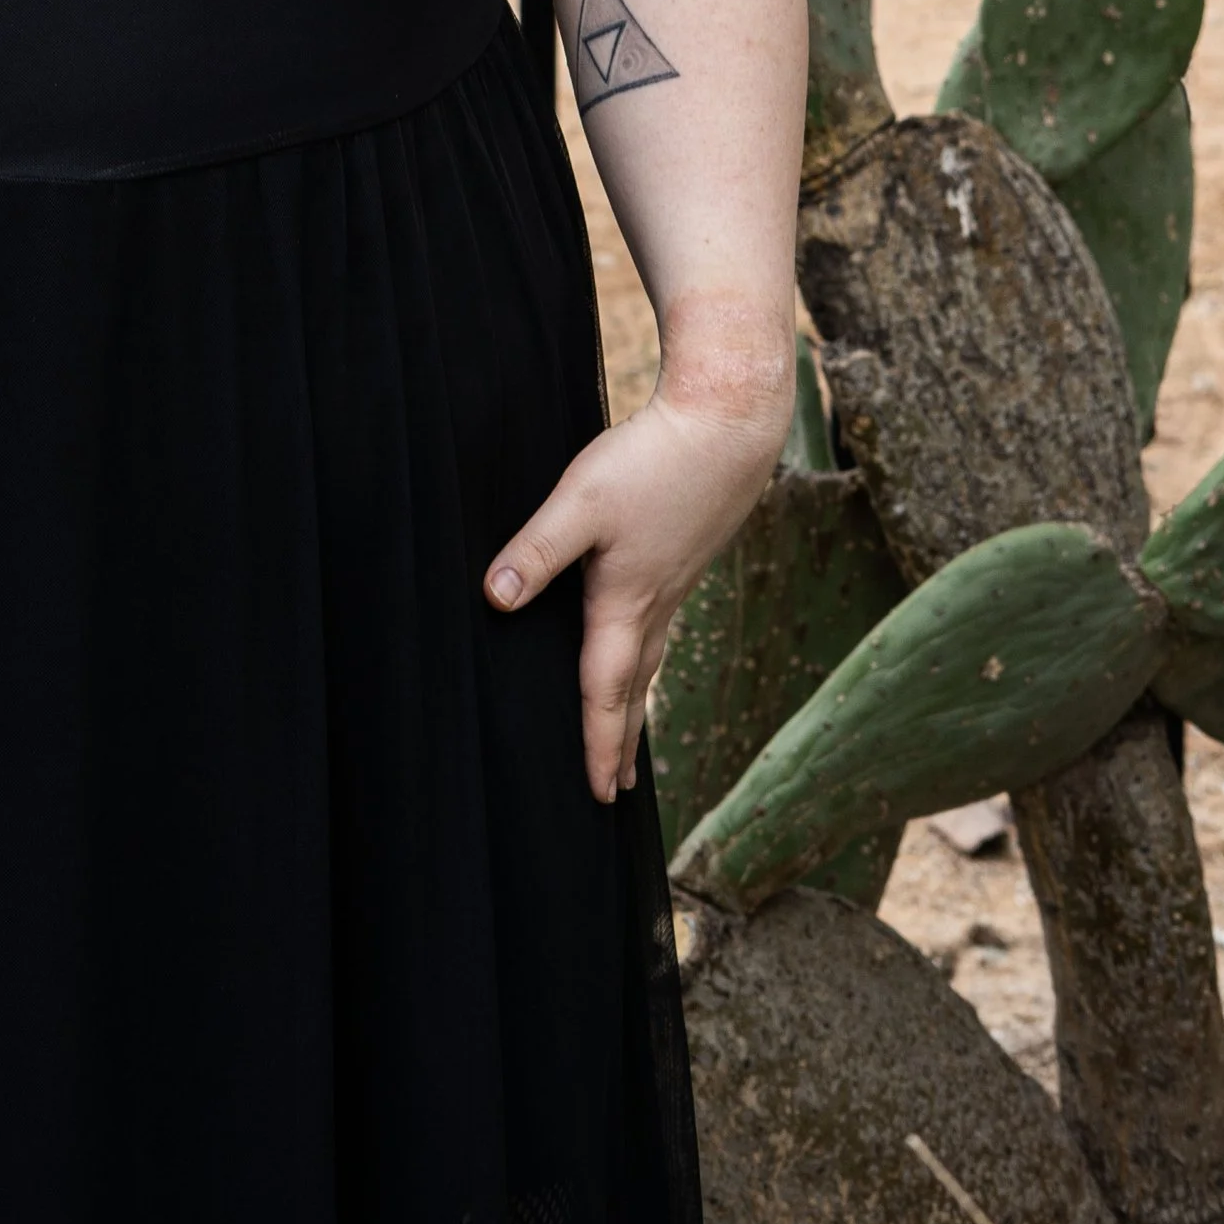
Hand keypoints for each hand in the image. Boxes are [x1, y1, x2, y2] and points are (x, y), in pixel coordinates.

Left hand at [483, 329, 791, 803]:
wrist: (729, 427)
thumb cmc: (653, 462)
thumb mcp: (582, 502)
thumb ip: (537, 551)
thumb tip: (495, 599)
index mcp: (625, 604)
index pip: (605, 692)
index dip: (597, 745)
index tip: (597, 797)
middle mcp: (654, 604)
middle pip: (633, 688)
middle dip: (620, 740)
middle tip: (613, 791)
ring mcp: (673, 582)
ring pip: (649, 658)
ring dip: (635, 701)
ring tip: (630, 734)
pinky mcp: (681, 556)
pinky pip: (659, 626)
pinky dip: (646, 656)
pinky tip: (642, 638)